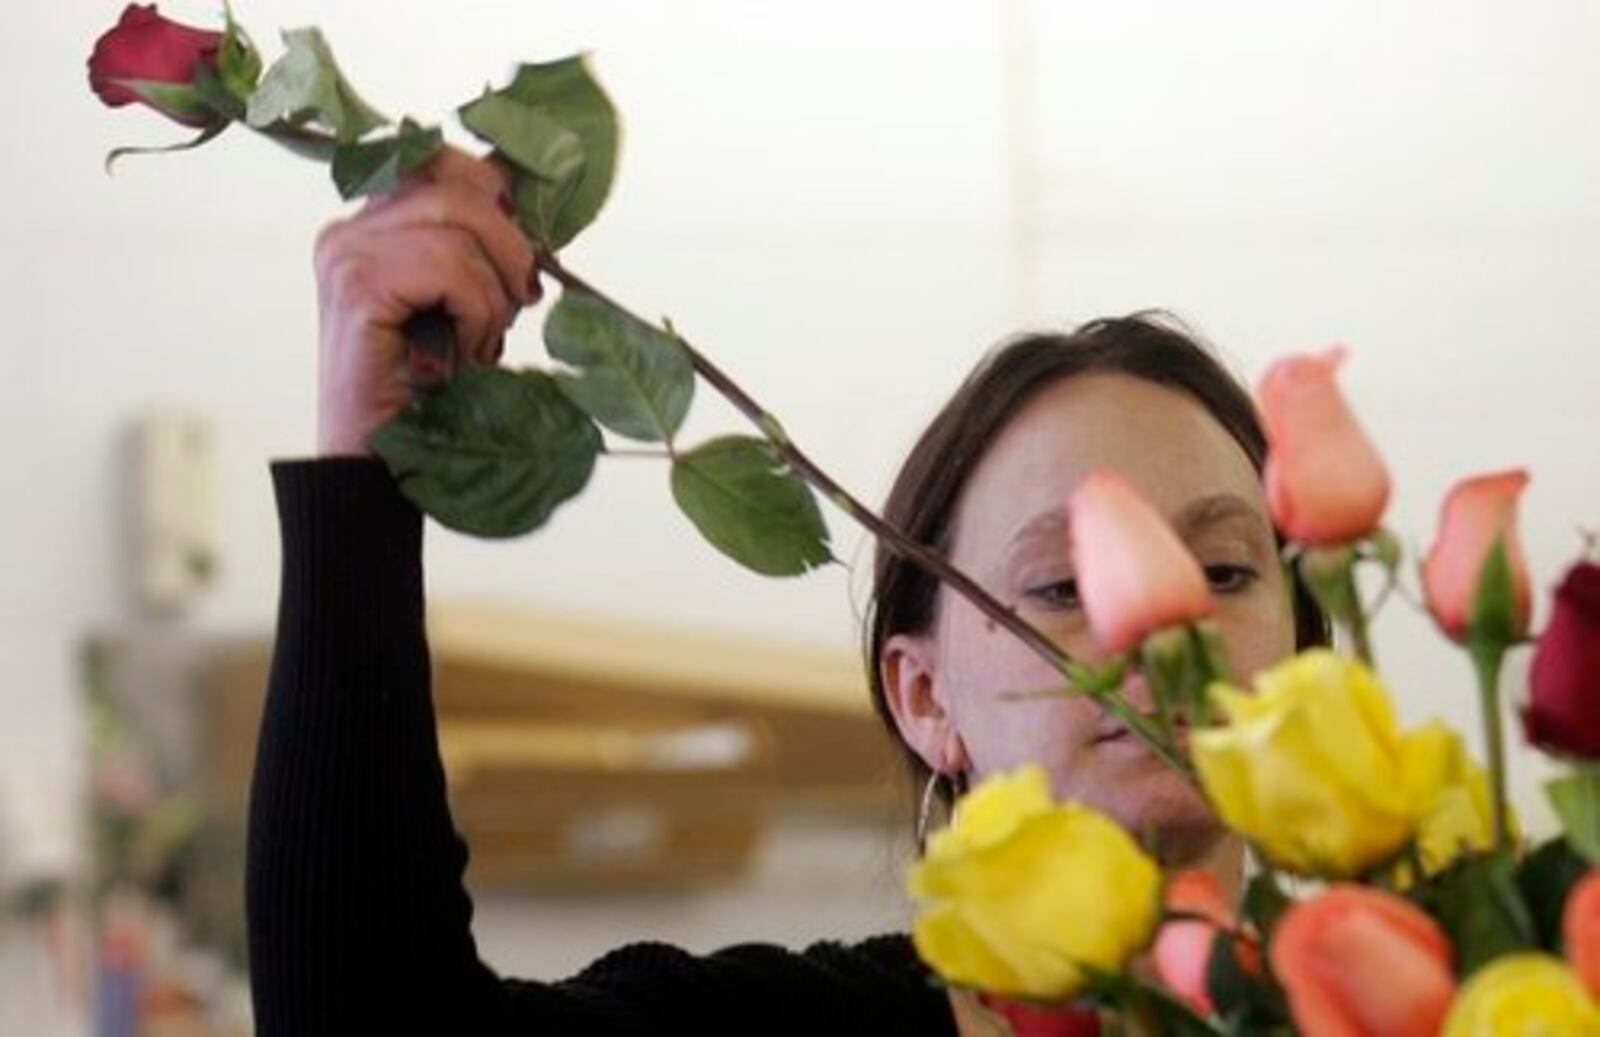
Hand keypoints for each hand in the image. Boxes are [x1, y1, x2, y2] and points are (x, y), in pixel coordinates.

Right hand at [311, 148, 540, 456]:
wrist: (378, 461)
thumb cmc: (426, 390)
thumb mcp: (459, 304)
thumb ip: (476, 250)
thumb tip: (522, 198)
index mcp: (369, 227)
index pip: (441, 163)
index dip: (495, 192)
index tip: (521, 250)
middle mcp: (349, 231)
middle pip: (458, 188)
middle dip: (509, 246)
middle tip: (522, 301)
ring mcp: (347, 254)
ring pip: (460, 230)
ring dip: (493, 293)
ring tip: (481, 340)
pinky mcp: (359, 285)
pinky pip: (452, 270)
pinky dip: (477, 316)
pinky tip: (462, 354)